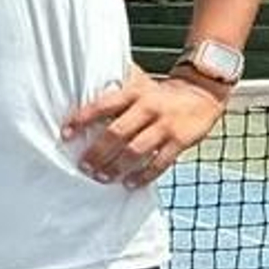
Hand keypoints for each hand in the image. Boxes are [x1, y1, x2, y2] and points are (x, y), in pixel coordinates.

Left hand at [61, 64, 227, 187]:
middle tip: (83, 166)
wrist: (203, 91)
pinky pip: (160, 163)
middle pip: (116, 133)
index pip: (103, 105)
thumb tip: (80, 96)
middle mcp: (149, 108)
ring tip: (102, 177)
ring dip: (116, 167)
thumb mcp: (138, 84)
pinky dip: (143, 176)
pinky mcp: (181, 141)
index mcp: (134, 93)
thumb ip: (115, 92)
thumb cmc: (160, 93)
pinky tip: (130, 184)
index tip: (65, 135)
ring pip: (136, 151)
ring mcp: (166, 125)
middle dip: (97, 152)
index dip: (82, 120)